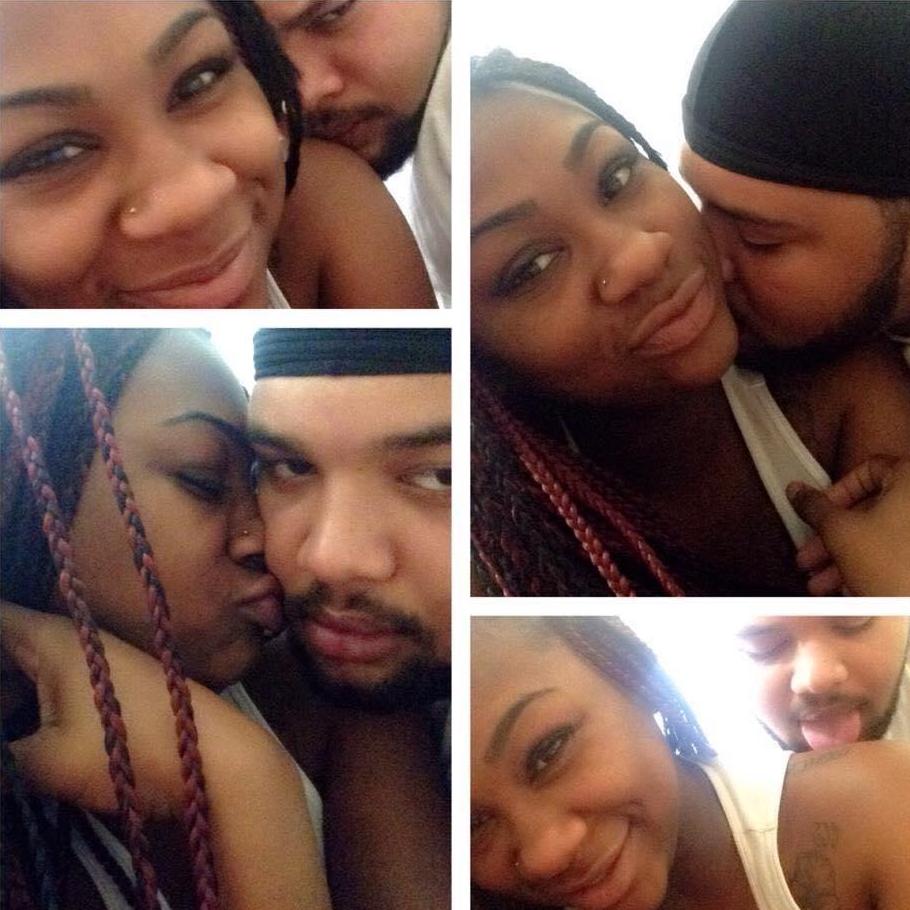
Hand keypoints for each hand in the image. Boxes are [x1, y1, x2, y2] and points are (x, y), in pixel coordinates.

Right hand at [1, 603, 201, 815]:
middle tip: (4, 736)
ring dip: (10, 702)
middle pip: (7, 648)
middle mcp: (74, 639)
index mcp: (54, 638)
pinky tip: (22, 746)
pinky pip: (52, 687)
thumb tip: (2, 756)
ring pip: (27, 671)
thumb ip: (0, 757)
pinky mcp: (109, 686)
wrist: (213, 758)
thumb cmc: (130, 751)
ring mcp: (95, 662)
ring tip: (12, 747)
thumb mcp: (43, 760)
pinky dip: (30, 709)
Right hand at [788, 456, 909, 595]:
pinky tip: (845, 591)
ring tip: (818, 585)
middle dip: (831, 538)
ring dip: (843, 558)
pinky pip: (897, 553)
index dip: (837, 491)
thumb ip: (814, 506)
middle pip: (872, 509)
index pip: (869, 468)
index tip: (819, 515)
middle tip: (806, 559)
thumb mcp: (839, 530)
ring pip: (882, 536)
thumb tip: (794, 489)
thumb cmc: (886, 560)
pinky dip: (870, 567)